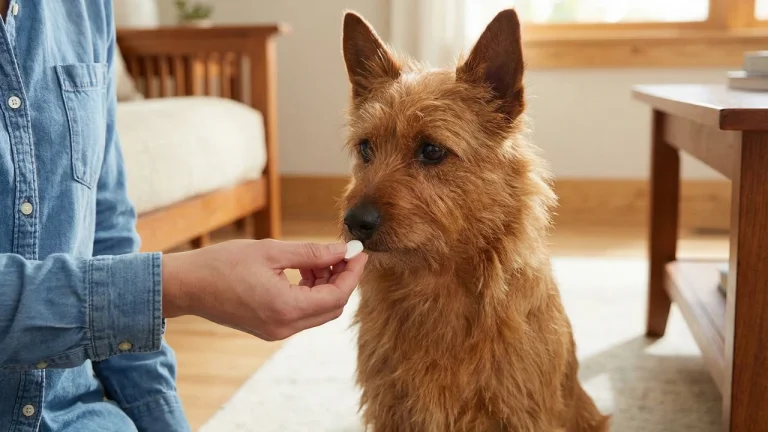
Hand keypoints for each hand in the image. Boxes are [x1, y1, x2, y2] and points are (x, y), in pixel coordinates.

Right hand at [161, 239, 367, 340]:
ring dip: (326, 285)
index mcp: (287, 308)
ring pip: (319, 311)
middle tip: (342, 253)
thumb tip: (343, 249)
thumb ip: (312, 253)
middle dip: (342, 279)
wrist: (186, 286)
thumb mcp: (271, 252)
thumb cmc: (222, 264)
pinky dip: (311, 293)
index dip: (352, 273)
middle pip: (332, 307)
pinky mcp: (269, 328)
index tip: (359, 251)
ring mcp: (277, 331)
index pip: (337, 295)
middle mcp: (285, 327)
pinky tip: (304, 271)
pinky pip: (302, 313)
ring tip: (318, 259)